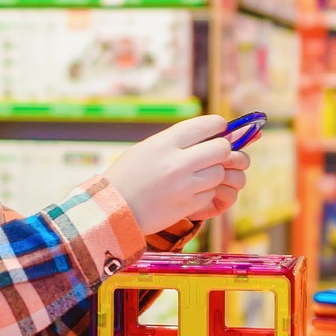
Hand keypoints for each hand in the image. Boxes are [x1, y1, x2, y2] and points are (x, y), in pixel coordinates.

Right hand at [103, 115, 250, 234]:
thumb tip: (210, 135)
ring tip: (199, 174)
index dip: (219, 125)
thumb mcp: (147, 149)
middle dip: (223, 150)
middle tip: (215, 153)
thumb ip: (176, 141)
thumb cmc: (127, 176)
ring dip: (214, 173)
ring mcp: (184, 186)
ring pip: (219, 173)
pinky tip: (189, 191)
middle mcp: (176, 162)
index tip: (220, 128)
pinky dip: (205, 192)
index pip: (205, 126)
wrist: (112, 210)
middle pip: (221, 149)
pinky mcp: (187, 206)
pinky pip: (210, 194)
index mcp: (164, 143)